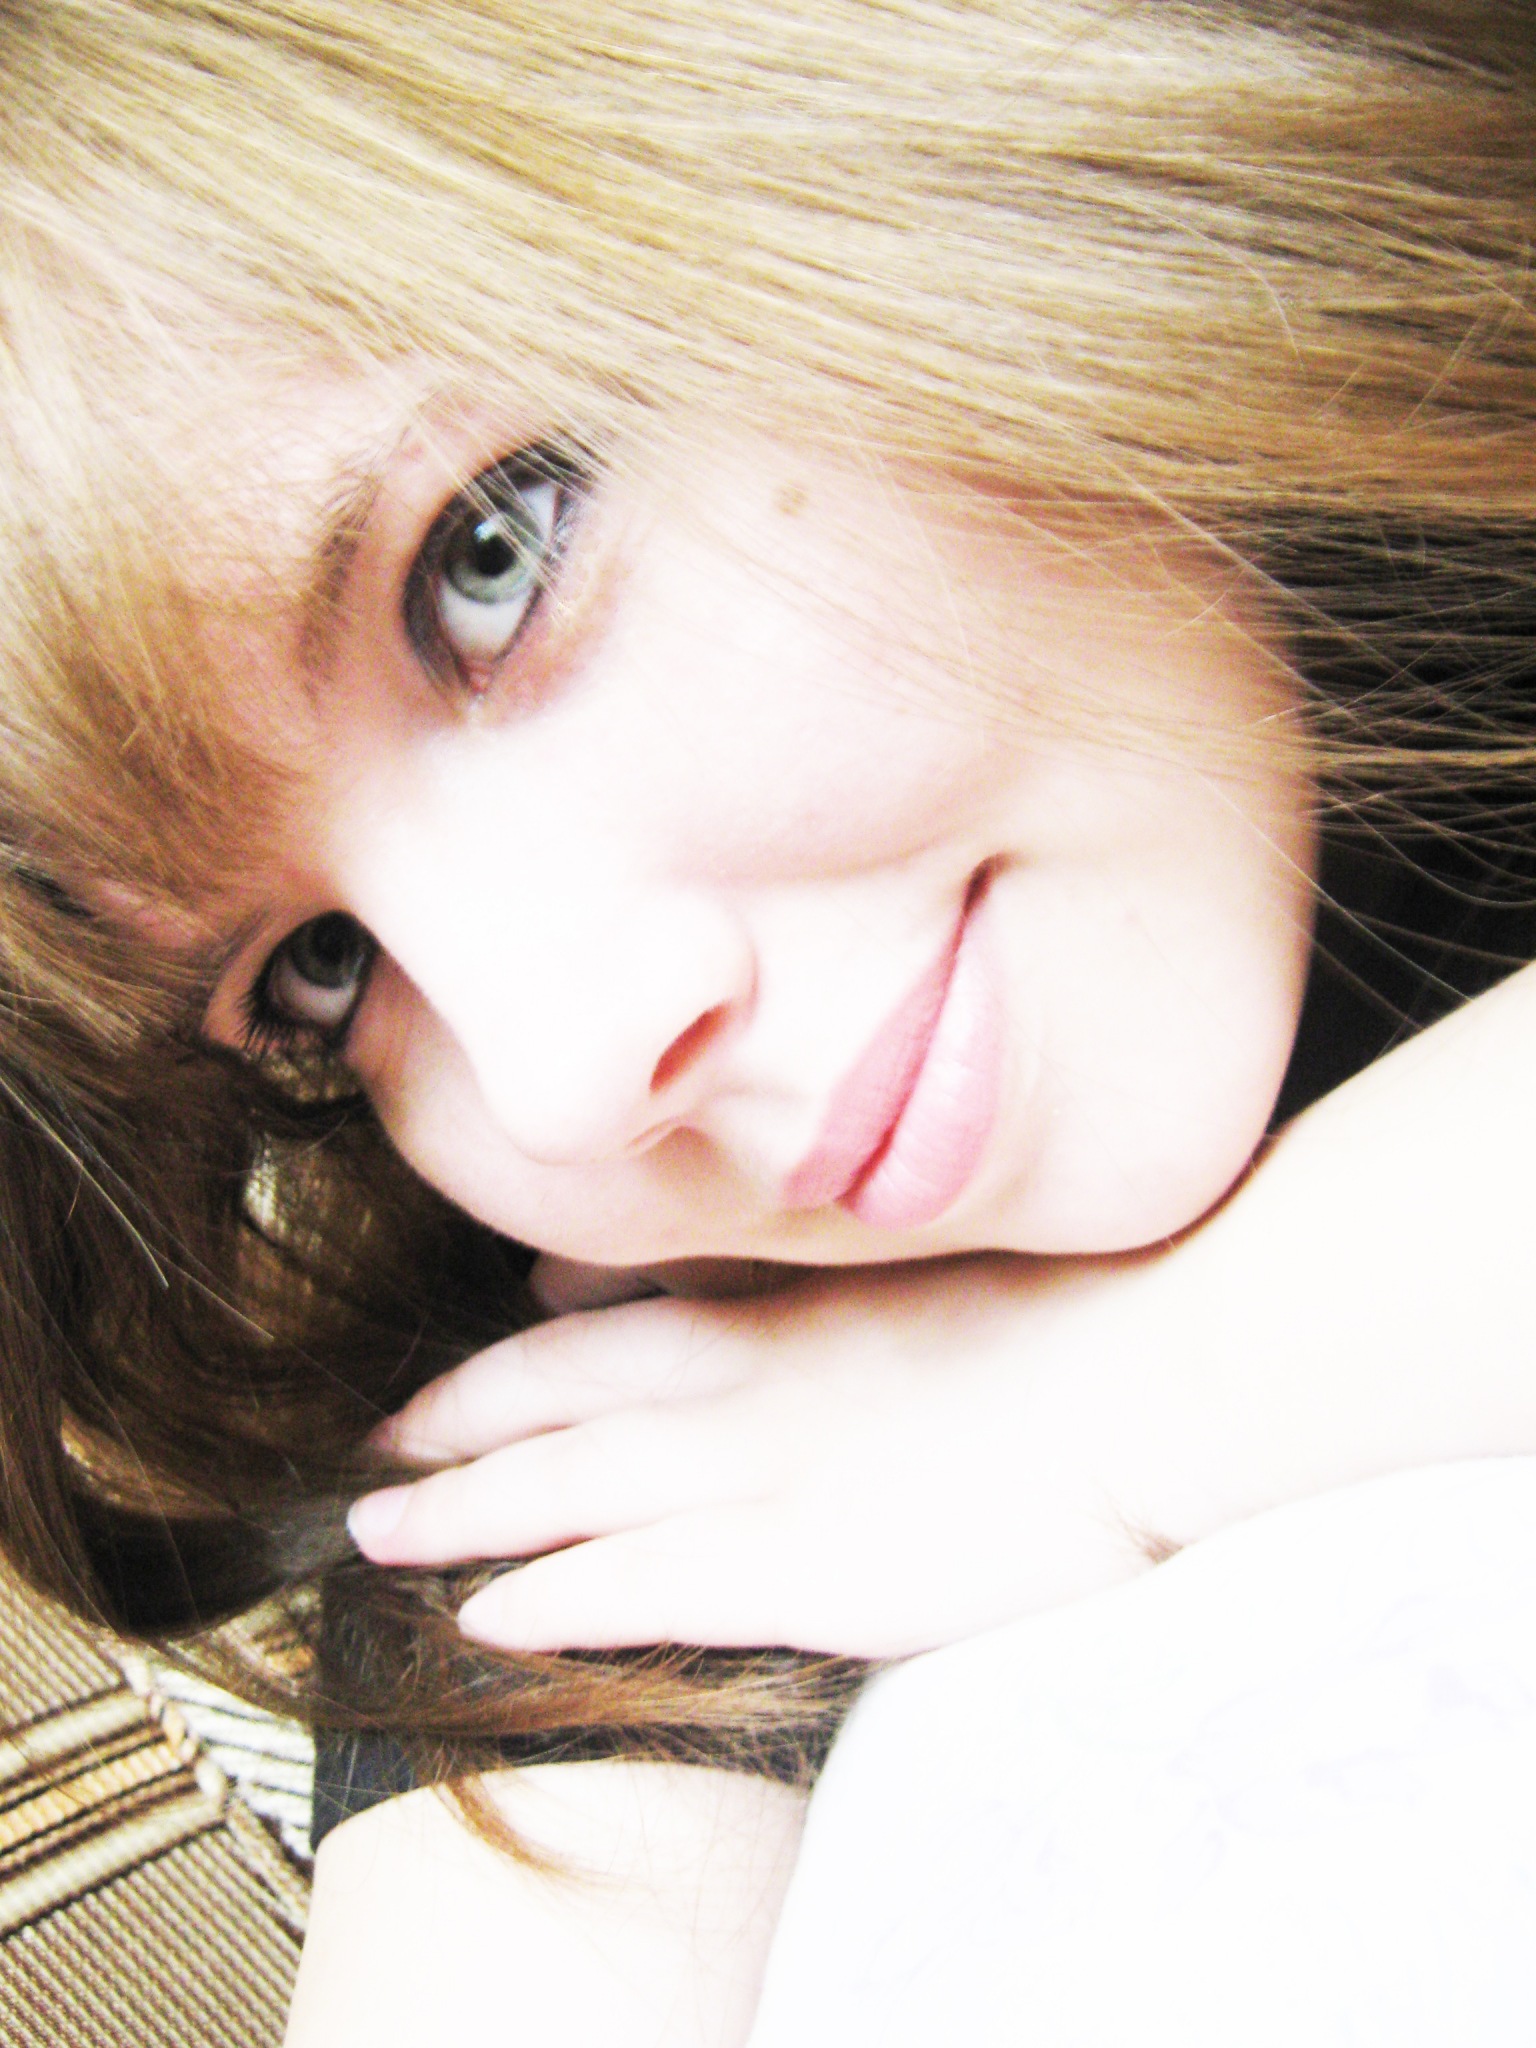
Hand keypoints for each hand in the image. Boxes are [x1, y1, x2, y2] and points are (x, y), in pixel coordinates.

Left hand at [348, 1255, 1163, 1657]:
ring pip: (568, 1492)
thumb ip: (782, 1280)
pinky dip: (553, 1599)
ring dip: (462, 1516)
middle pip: (550, 1409)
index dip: (494, 1375)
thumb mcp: (898, 1272)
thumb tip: (702, 1285)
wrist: (1142, 1372)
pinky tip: (491, 1619)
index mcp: (769, 1314)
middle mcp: (739, 1385)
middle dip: (446, 1441)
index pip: (589, 1340)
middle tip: (369, 1474)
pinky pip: (642, 1585)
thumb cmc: (1044, 1317)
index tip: (435, 1401)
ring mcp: (762, 1472)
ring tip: (382, 1542)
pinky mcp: (803, 1567)